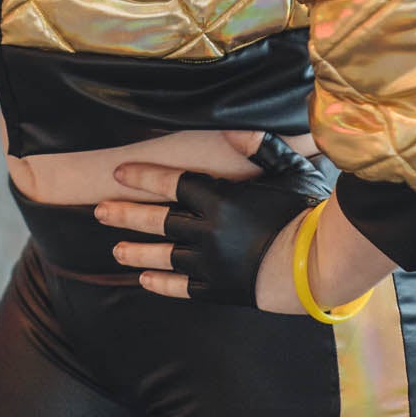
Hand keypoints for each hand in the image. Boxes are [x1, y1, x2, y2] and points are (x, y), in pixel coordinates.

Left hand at [94, 129, 328, 311]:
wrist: (315, 265)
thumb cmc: (304, 212)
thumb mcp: (288, 170)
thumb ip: (261, 149)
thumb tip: (238, 127)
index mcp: (219, 199)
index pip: (172, 183)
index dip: (143, 177)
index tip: (119, 173)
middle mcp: (206, 231)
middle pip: (156, 220)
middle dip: (125, 214)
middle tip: (99, 211)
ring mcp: (209, 263)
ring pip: (162, 255)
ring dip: (136, 251)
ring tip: (115, 250)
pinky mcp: (218, 289)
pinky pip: (181, 287)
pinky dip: (161, 284)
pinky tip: (144, 280)